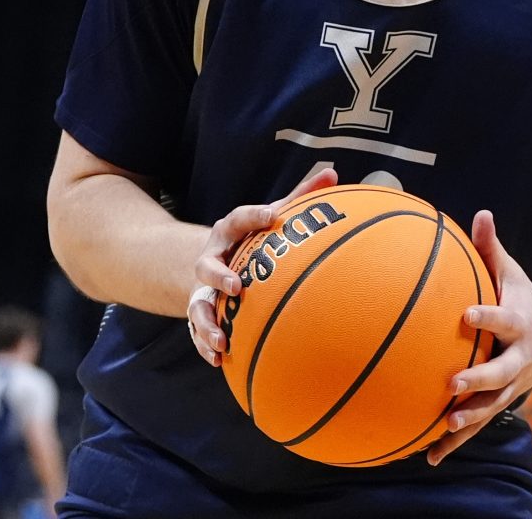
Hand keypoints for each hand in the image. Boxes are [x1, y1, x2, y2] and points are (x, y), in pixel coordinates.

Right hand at [187, 167, 338, 365]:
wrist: (214, 261)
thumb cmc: (253, 237)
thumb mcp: (270, 216)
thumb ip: (300, 197)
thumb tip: (333, 173)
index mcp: (230, 232)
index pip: (238, 219)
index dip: (252, 216)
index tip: (269, 215)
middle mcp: (212, 258)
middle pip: (207, 264)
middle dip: (219, 275)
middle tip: (237, 286)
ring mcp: (203, 287)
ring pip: (199, 304)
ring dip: (208, 323)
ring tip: (223, 340)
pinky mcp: (201, 310)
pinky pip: (197, 330)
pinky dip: (205, 344)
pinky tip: (219, 359)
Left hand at [426, 209, 531, 465]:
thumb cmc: (525, 300)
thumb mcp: (514, 274)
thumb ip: (492, 249)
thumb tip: (481, 213)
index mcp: (519, 324)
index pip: (503, 319)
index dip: (487, 317)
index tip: (466, 314)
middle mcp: (518, 359)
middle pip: (500, 373)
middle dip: (479, 380)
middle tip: (453, 383)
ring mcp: (512, 385)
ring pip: (492, 406)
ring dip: (470, 418)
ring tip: (446, 425)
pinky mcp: (501, 402)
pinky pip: (478, 425)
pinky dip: (456, 442)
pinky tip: (431, 457)